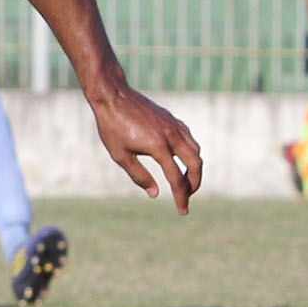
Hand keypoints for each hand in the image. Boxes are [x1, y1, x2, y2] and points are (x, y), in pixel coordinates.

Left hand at [87, 83, 203, 213]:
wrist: (113, 96)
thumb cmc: (112, 126)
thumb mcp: (120, 155)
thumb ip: (139, 176)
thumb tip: (156, 194)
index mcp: (159, 147)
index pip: (177, 179)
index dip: (181, 197)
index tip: (183, 211)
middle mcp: (171, 136)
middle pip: (195, 164)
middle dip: (195, 184)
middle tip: (187, 196)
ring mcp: (174, 126)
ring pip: (195, 151)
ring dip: (194, 168)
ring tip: (184, 181)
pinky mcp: (172, 119)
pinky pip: (188, 138)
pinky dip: (190, 152)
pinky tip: (180, 159)